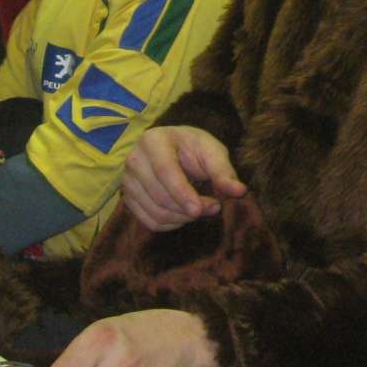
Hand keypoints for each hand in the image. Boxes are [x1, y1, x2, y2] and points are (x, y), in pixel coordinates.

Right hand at [119, 126, 245, 231]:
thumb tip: (240, 191)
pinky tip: (185, 214)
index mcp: (153, 141)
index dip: (182, 193)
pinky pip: (150, 222)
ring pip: (155, 213)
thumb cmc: (192, 147)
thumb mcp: (211, 151)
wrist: (170, 148)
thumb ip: (223, 171)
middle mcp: (134, 161)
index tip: (200, 210)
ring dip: (183, 218)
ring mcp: (127, 181)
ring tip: (202, 208)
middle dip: (189, 209)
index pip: (165, 171)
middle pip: (160, 196)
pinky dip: (171, 225)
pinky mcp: (128, 199)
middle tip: (214, 207)